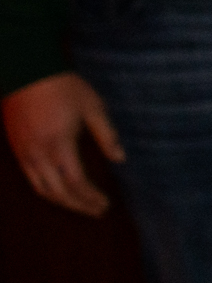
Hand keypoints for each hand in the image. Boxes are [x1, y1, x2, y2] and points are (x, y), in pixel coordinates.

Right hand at [4, 72, 125, 216]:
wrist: (27, 72)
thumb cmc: (64, 88)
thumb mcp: (93, 107)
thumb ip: (107, 135)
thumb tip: (121, 159)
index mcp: (59, 144)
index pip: (75, 182)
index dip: (90, 197)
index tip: (105, 204)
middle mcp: (39, 153)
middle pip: (58, 192)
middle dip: (79, 205)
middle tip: (98, 210)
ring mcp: (25, 153)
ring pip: (42, 189)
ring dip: (63, 201)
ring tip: (83, 206)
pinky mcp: (18, 149)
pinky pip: (32, 179)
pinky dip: (47, 191)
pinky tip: (62, 191)